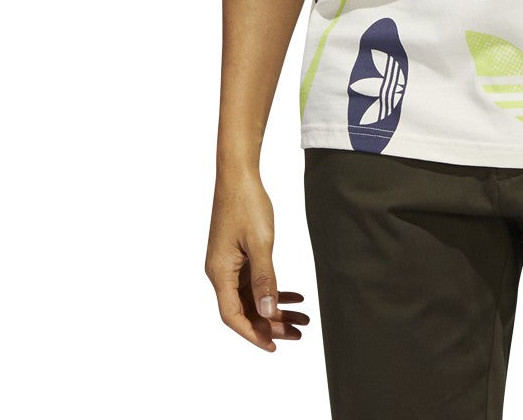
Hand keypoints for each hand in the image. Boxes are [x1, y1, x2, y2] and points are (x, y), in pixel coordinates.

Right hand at [205, 167, 310, 350]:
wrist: (239, 175)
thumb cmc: (247, 204)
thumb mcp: (261, 242)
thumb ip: (265, 278)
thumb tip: (268, 313)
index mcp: (220, 273)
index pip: (233, 316)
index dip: (253, 334)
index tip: (274, 346)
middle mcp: (220, 272)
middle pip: (245, 310)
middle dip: (271, 324)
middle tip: (298, 333)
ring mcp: (229, 264)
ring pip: (252, 297)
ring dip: (276, 309)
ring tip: (302, 319)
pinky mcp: (238, 255)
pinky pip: (255, 281)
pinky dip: (273, 290)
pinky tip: (294, 297)